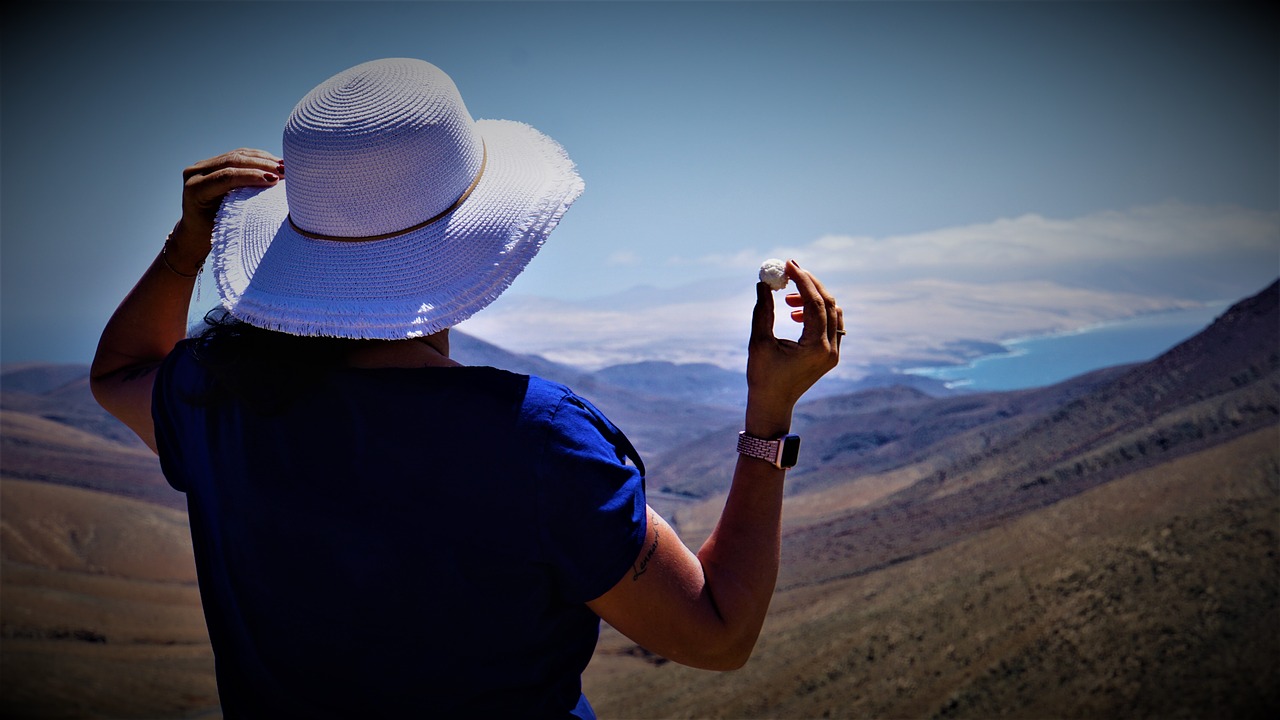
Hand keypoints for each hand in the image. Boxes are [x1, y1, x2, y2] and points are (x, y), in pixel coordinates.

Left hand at [168, 149, 282, 269]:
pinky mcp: (213, 162)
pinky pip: (238, 154)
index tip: (275, 180)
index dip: (252, 176)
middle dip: (261, 165)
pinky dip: (257, 157)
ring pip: (237, 154)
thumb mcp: (227, 222)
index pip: (227, 177)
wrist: (197, 229)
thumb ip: (242, 206)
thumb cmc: (213, 232)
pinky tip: (274, 162)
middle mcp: (195, 173)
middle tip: (284, 171)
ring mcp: (203, 165)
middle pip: (232, 161)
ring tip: (284, 166)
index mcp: (196, 190)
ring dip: (263, 159)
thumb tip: (272, 193)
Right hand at [745, 260, 841, 433]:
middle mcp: (831, 349)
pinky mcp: (830, 353)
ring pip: (833, 311)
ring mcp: (834, 352)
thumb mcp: (759, 342)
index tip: (788, 265)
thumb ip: (763, 311)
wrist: (773, 404)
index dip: (802, 280)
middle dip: (809, 283)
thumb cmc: (762, 376)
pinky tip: (795, 314)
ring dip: (812, 298)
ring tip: (787, 300)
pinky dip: (816, 312)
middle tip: (790, 270)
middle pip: (828, 303)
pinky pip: (831, 323)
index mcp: (816, 348)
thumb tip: (764, 283)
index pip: (815, 304)